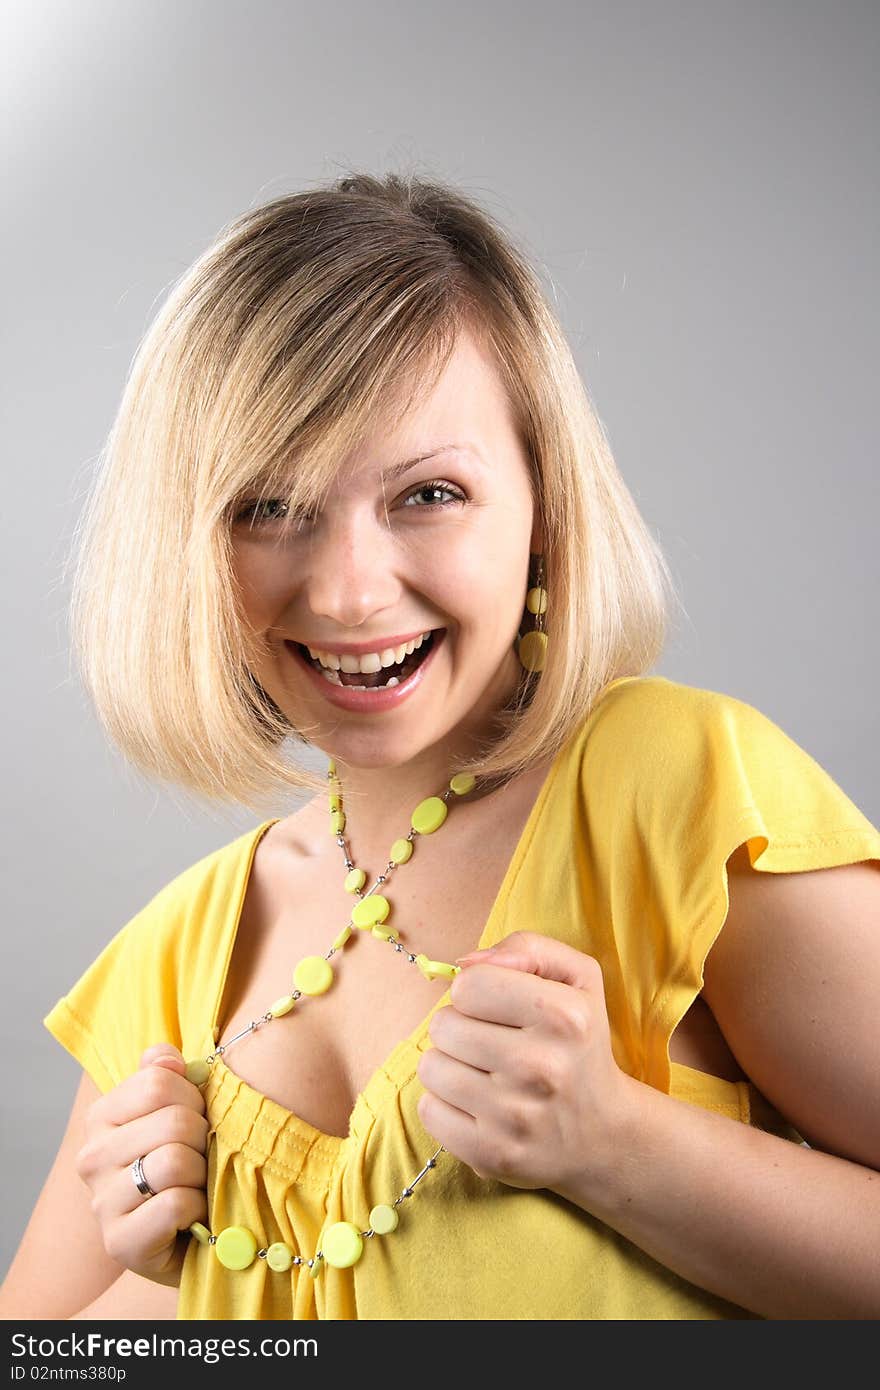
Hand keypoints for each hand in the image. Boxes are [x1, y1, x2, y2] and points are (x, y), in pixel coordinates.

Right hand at [75, 1044, 208, 1284]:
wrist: (184, 1237)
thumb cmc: (183, 1168)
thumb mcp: (176, 1112)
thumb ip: (167, 1076)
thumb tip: (167, 1058)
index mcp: (103, 1116)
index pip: (158, 1082)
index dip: (193, 1098)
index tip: (196, 1119)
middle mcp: (91, 1156)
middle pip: (174, 1122)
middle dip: (203, 1140)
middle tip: (200, 1159)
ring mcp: (101, 1202)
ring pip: (175, 1162)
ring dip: (201, 1176)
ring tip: (195, 1186)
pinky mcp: (119, 1242)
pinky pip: (175, 1205)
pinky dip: (197, 1209)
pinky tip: (191, 1216)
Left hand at [416, 932, 630, 1196]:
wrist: (604, 1133)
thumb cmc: (579, 1043)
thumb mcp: (577, 979)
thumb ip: (527, 949)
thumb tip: (466, 963)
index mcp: (564, 1016)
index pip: (469, 984)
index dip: (475, 992)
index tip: (495, 1009)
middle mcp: (542, 1067)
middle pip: (443, 1026)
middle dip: (459, 1028)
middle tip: (489, 1043)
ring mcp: (516, 1116)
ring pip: (431, 1067)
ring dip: (449, 1064)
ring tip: (483, 1072)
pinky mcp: (493, 1155)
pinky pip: (429, 1111)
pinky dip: (445, 1104)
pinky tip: (477, 1104)